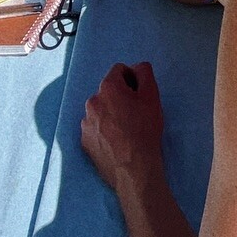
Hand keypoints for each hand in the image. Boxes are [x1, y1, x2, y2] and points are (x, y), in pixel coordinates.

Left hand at [82, 60, 164, 194]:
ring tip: (126, 130)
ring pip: (100, 110)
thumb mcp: (152, 96)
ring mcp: (85, 123)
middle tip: (135, 114)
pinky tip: (117, 141)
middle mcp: (92, 102)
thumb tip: (137, 67)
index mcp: (107, 88)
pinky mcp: (84, 141)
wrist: (134, 169)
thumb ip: (144, 73)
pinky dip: (104, 130)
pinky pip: (95, 128)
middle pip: (108, 91)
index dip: (132, 80)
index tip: (140, 95)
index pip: (119, 71)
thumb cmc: (145, 130)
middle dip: (120, 98)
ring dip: (111, 114)